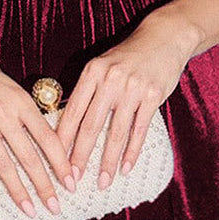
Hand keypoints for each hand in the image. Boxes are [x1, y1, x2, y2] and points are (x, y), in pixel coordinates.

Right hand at [0, 42, 77, 217]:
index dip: (60, 163)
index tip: (71, 183)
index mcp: (21, 102)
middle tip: (54, 207)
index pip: (48, 138)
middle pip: (28, 157)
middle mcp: (3, 113)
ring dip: (17, 190)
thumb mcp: (13, 88)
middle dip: (44, 185)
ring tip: (28, 209)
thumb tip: (45, 141)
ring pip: (3, 163)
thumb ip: (26, 114)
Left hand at [55, 16, 194, 190]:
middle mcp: (110, 80)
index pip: (73, 112)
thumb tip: (68, 124)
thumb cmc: (127, 57)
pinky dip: (132, 151)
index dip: (62, 139)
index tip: (54, 161)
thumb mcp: (102, 66)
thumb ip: (87, 92)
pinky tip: (126, 168)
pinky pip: (139, 130)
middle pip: (91, 125)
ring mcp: (133, 88)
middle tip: (73, 180)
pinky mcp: (153, 95)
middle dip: (80, 156)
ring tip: (103, 181)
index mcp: (92, 73)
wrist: (164, 38)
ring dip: (108, 161)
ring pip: (116, 132)